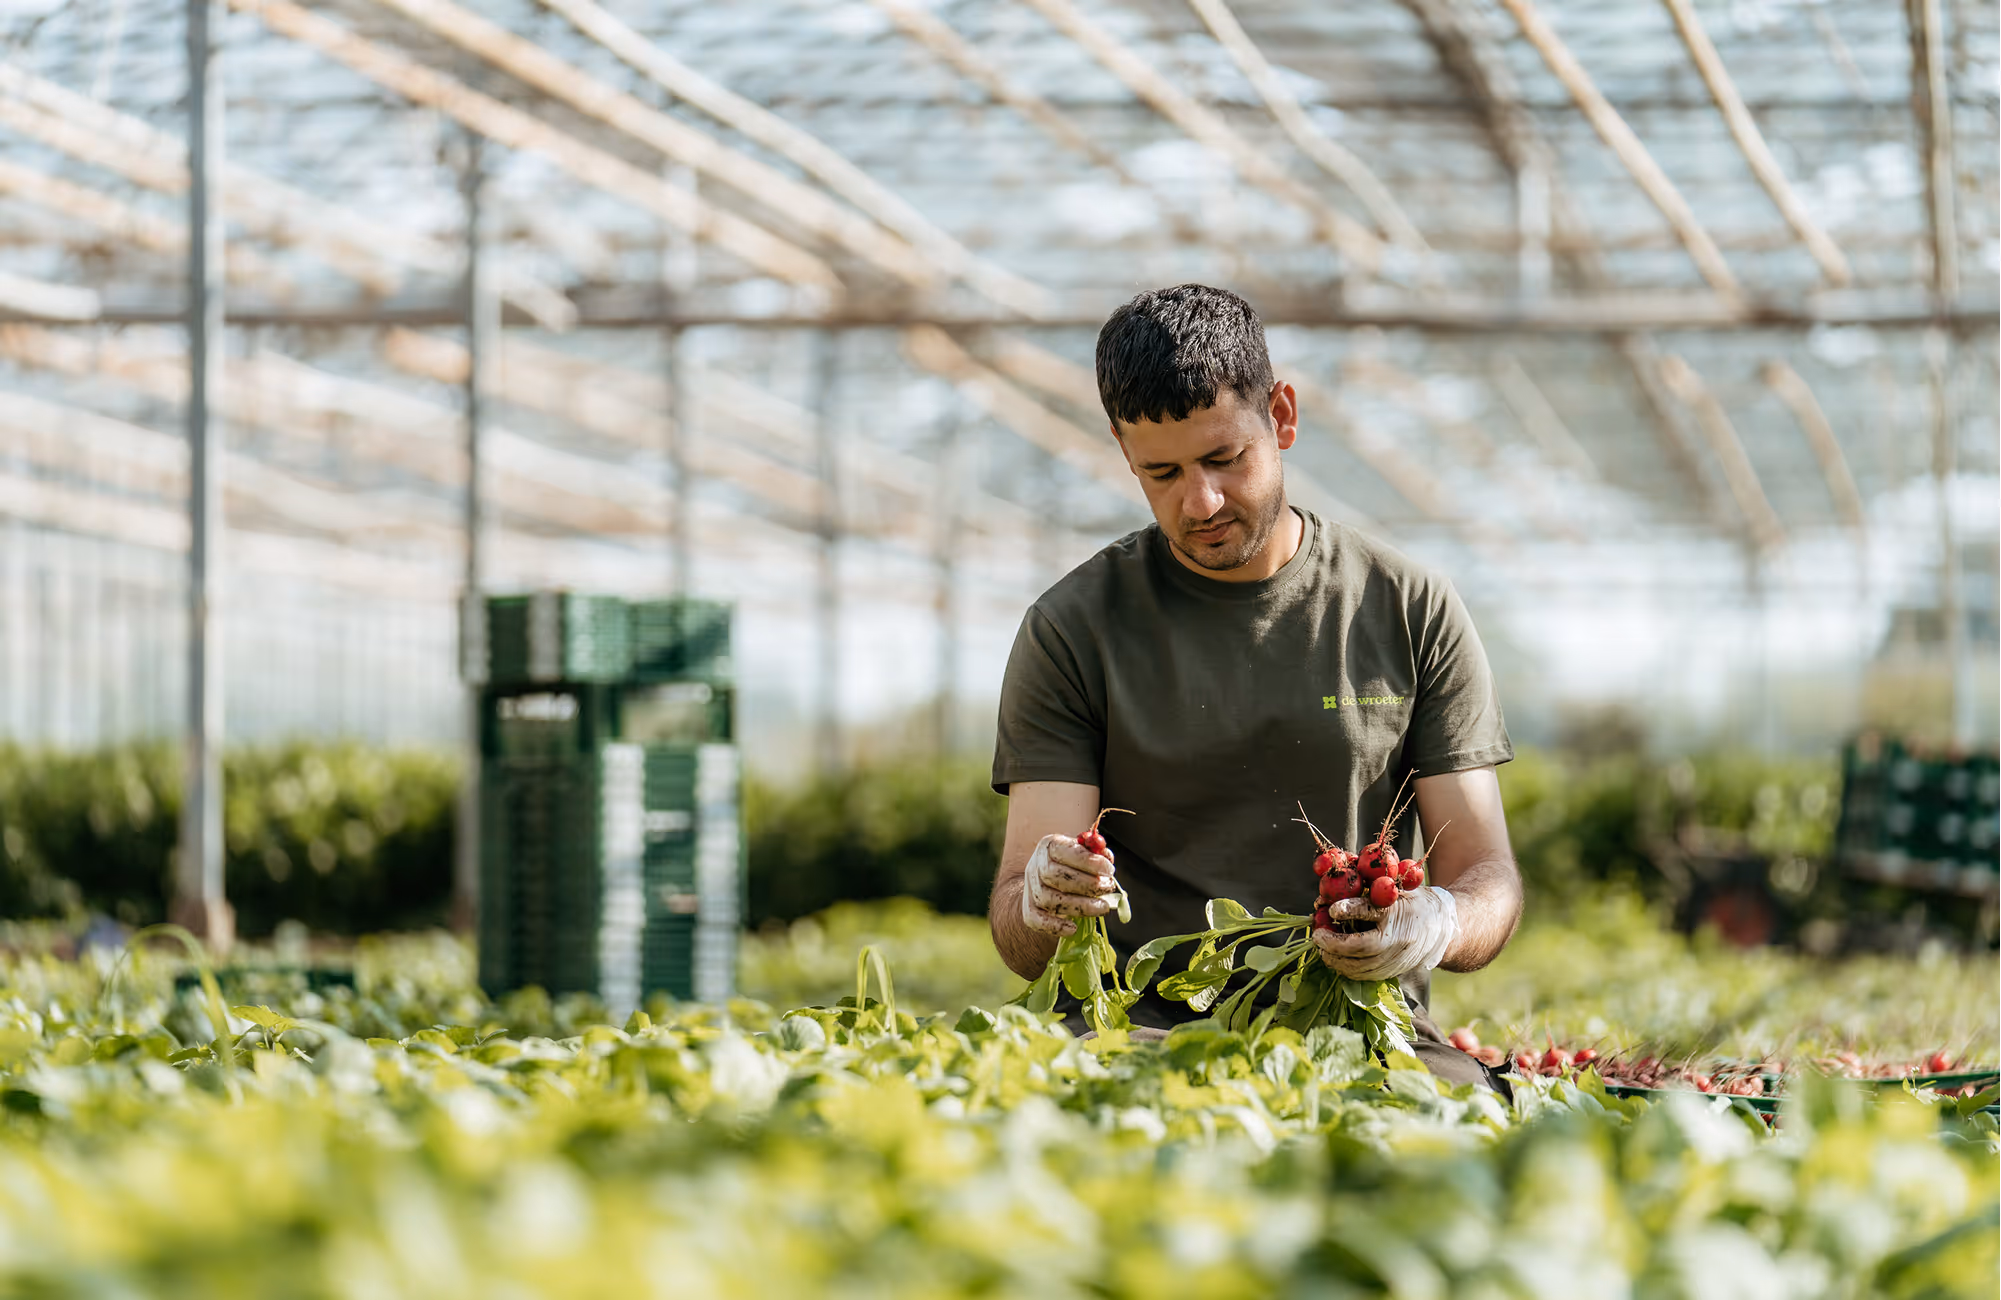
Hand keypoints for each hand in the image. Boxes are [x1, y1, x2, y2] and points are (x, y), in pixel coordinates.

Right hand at [1020, 833, 1119, 935]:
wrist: (1047, 882)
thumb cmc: (1072, 865)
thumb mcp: (1084, 853)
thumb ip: (1096, 854)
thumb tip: (1106, 858)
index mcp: (1049, 846)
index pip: (1064, 851)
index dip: (1088, 861)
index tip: (1109, 870)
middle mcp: (1035, 865)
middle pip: (1054, 876)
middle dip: (1086, 884)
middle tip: (1108, 888)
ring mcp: (1031, 888)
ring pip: (1048, 899)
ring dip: (1080, 906)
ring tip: (1103, 907)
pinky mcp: (1029, 909)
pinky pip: (1034, 919)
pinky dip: (1054, 926)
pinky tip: (1073, 928)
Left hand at [1312, 885, 1457, 980]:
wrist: (1442, 928)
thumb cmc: (1413, 902)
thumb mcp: (1397, 889)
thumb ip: (1370, 886)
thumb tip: (1338, 877)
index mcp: (1397, 913)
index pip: (1370, 911)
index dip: (1349, 910)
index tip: (1332, 909)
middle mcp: (1397, 939)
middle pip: (1361, 946)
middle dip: (1334, 943)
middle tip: (1317, 935)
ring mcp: (1395, 959)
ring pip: (1360, 967)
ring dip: (1336, 960)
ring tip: (1321, 949)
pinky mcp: (1393, 973)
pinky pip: (1365, 976)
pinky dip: (1347, 970)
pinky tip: (1335, 961)